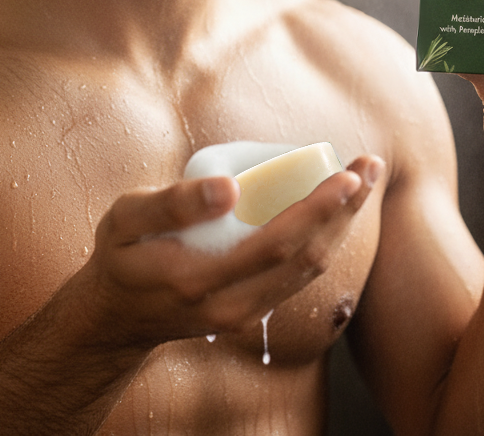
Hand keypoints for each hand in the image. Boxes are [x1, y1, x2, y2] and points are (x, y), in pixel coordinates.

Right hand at [75, 156, 381, 351]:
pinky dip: (325, 240)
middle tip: (370, 165)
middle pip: (307, 257)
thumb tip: (230, 187)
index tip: (348, 175)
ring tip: (364, 179)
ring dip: (342, 224)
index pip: (276, 243)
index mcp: (200, 278)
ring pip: (309, 270)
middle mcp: (231, 305)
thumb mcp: (124, 219)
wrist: (113, 319)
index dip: (318, 209)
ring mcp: (244, 314)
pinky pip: (298, 276)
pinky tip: (336, 210)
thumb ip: (172, 204)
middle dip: (345, 209)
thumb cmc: (119, 257)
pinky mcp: (250, 312)